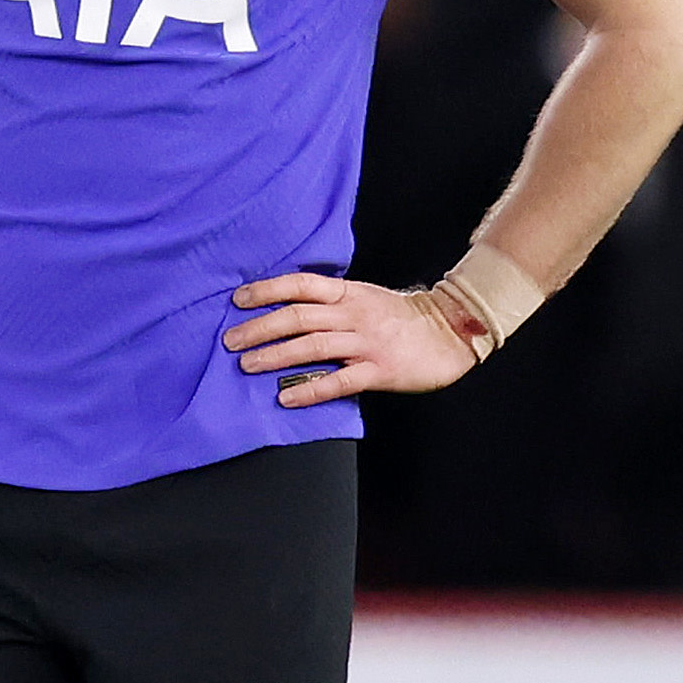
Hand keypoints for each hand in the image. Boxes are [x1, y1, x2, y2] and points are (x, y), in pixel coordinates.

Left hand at [224, 273, 475, 405]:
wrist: (450, 332)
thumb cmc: (402, 317)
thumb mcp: (365, 297)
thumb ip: (332, 301)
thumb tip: (287, 307)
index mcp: (349, 293)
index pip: (301, 284)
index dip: (267, 290)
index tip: (238, 300)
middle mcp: (354, 314)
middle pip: (298, 316)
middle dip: (260, 328)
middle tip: (232, 340)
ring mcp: (367, 343)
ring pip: (312, 346)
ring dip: (275, 356)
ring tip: (248, 365)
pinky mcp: (379, 371)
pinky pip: (338, 381)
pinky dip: (309, 390)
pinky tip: (286, 397)